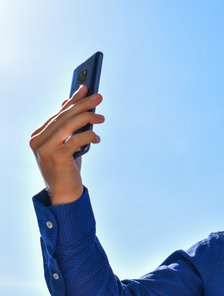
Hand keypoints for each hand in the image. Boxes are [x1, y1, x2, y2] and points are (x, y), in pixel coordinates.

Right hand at [29, 85, 103, 204]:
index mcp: (39, 135)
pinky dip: (89, 135)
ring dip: (87, 118)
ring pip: (68, 125)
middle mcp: (38, 140)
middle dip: (82, 105)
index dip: (72, 100)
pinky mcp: (56, 157)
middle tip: (98, 97)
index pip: (58, 113)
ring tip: (101, 117)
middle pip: (63, 117)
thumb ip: (67, 128)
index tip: (85, 88)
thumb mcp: (67, 145)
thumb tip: (70, 103)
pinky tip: (97, 138)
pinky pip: (75, 139)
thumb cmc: (67, 168)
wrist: (64, 194)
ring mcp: (45, 148)